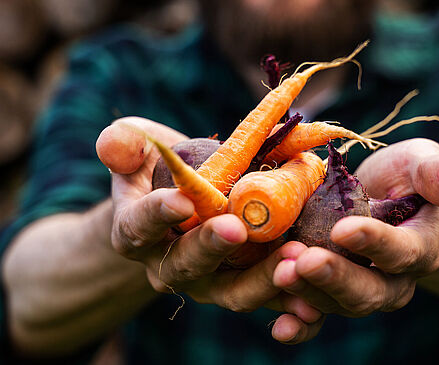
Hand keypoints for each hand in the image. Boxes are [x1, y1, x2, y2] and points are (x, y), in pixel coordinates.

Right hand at [96, 117, 322, 338]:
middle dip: (212, 247)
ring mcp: (210, 282)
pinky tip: (314, 299)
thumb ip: (123, 145)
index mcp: (137, 232)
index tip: (179, 200)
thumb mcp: (136, 150)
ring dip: (263, 279)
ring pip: (232, 292)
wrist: (184, 208)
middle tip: (237, 228)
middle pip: (188, 264)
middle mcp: (170, 266)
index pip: (138, 227)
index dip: (156, 215)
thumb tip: (115, 146)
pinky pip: (268, 301)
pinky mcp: (246, 287)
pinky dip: (290, 303)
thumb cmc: (159, 173)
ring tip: (294, 257)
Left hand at [272, 139, 438, 326]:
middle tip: (303, 261)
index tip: (344, 229)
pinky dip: (300, 325)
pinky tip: (279, 327)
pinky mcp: (332, 293)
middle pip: (369, 292)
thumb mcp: (423, 165)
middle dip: (335, 279)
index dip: (375, 243)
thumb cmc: (405, 178)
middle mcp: (394, 280)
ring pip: (338, 303)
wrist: (385, 200)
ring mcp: (362, 290)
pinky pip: (318, 317)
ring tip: (281, 271)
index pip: (401, 251)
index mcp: (420, 247)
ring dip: (308, 292)